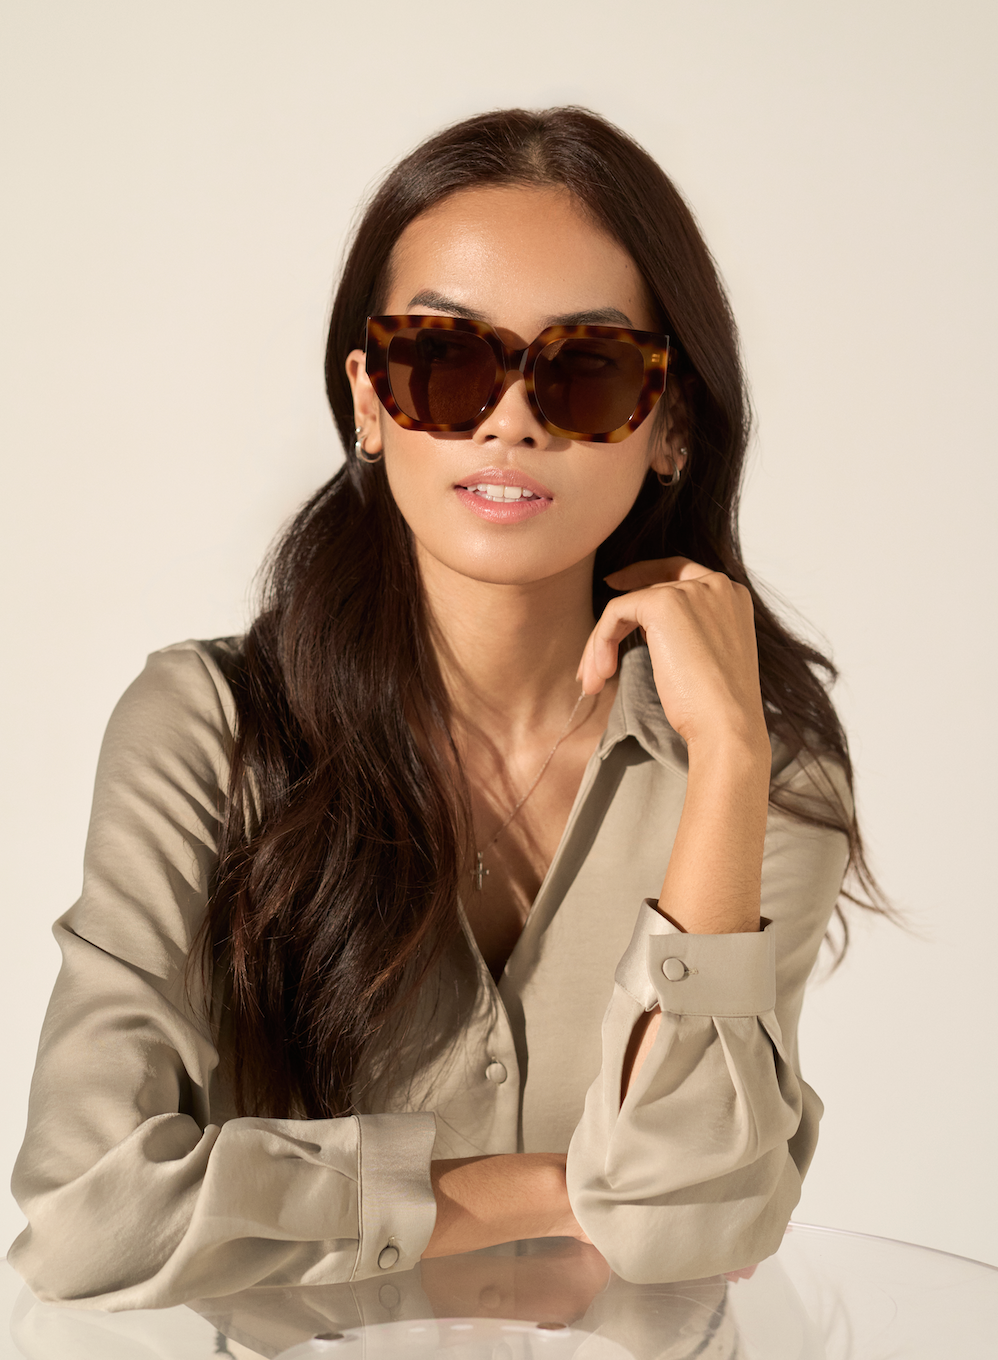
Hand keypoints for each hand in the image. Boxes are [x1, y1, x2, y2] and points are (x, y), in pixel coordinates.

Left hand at [579, 557, 767, 757]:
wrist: (726, 725)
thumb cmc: (716, 706)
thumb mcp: (707, 656)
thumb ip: (686, 630)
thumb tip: (641, 626)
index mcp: (731, 595)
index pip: (680, 572)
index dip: (644, 575)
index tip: (614, 584)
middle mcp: (715, 585)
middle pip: (648, 591)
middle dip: (615, 628)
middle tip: (593, 667)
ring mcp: (691, 591)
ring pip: (628, 604)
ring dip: (602, 642)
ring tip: (593, 681)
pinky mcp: (663, 603)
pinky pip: (615, 612)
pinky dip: (601, 641)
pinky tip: (602, 672)